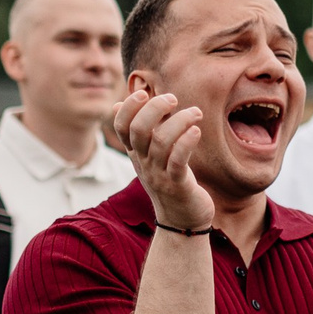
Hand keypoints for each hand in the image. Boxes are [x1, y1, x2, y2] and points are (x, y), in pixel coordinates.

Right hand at [112, 88, 213, 231]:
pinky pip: (178, 160)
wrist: (181, 220)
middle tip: (173, 99)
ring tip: (196, 112)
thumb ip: (138, 132)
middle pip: (139, 130)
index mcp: (136, 153)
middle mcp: (144, 163)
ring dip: (180, 121)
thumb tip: (116, 105)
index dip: (129, 106)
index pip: (121, 126)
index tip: (145, 92)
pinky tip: (196, 131)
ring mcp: (159, 175)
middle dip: (154, 108)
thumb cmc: (168, 182)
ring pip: (162, 141)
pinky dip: (187, 142)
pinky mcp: (178, 185)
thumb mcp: (149, 156)